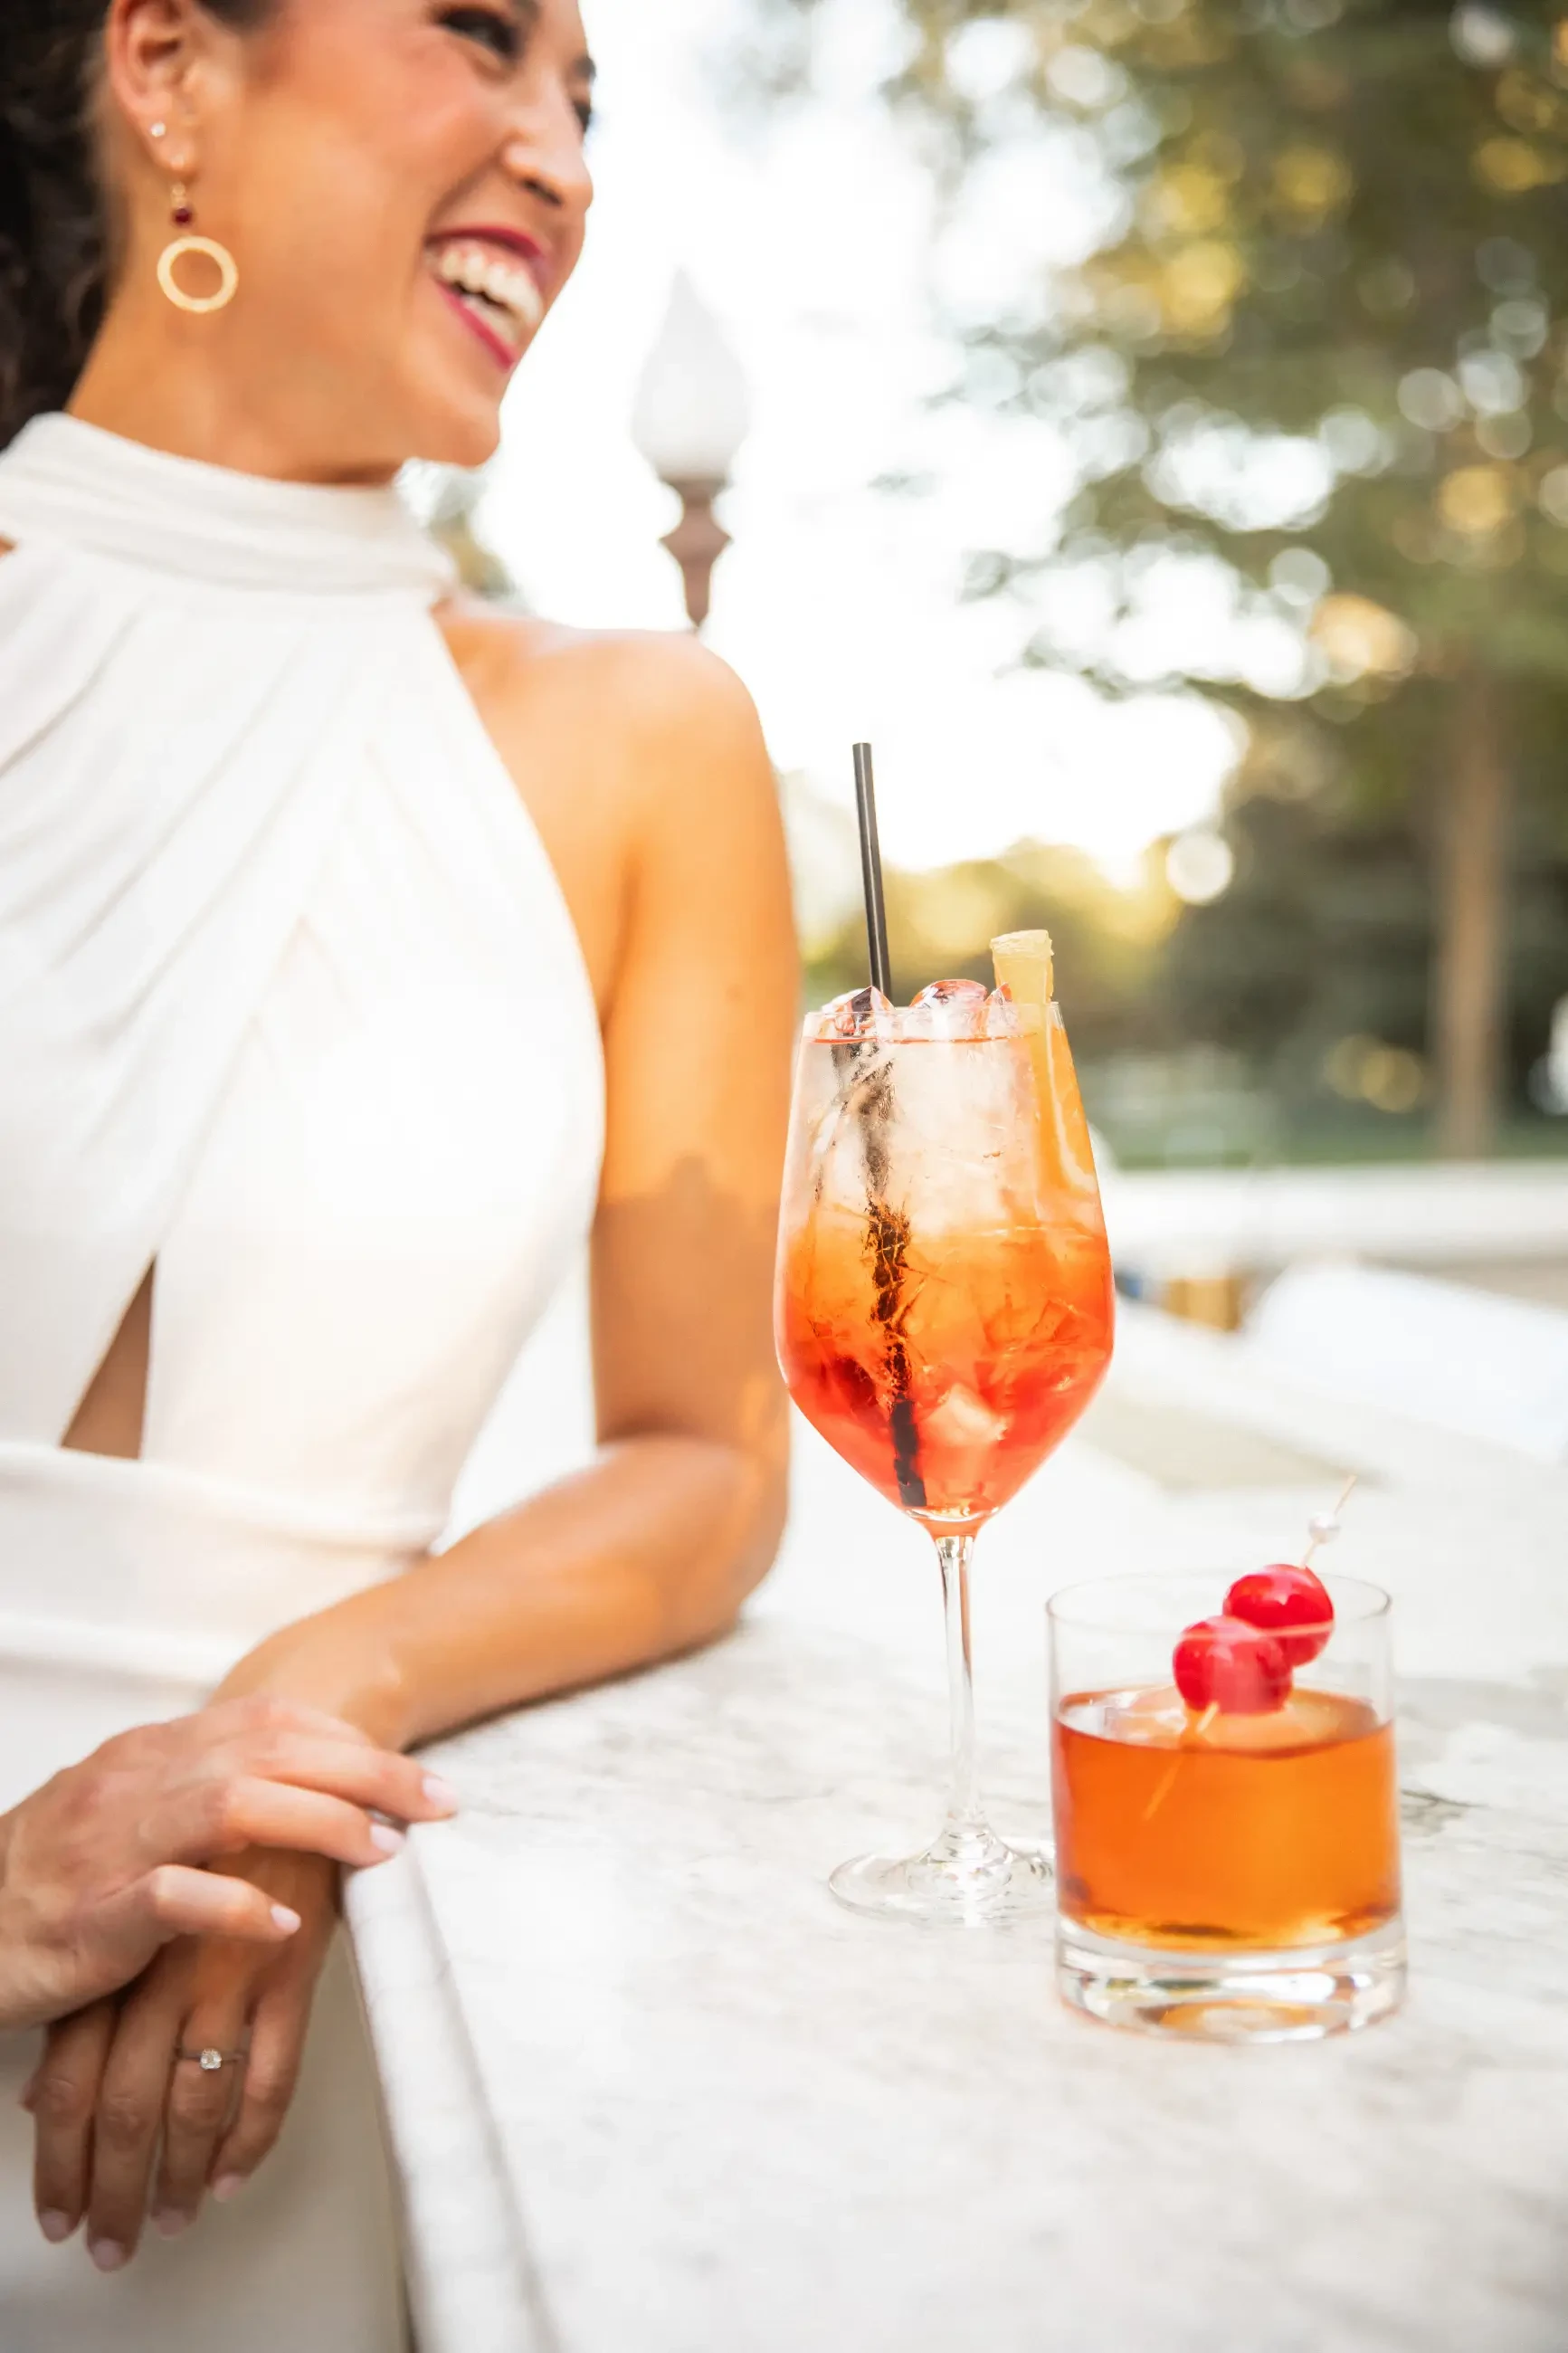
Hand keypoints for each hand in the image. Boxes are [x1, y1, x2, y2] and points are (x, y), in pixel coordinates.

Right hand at [0, 1695, 455, 2032]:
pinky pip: (170, 1898)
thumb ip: (211, 1787)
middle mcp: (138, 1780)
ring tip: (381, 1851)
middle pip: (269, 1750)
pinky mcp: (91, 1915)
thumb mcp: (135, 1809)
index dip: (351, 1740)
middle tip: (436, 1803)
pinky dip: (234, 1906)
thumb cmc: (56, 1875)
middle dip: (363, 1772)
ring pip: (230, 1804)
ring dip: (318, 1823)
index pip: (270, 1719)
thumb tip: (310, 1783)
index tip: (416, 1774)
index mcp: (154, 1750)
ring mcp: (113, 1843)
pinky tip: (284, 1926)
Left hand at [29, 1847, 339, 2266]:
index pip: (70, 2080)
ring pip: (194, 2104)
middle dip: (116, 2187)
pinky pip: (269, 2078)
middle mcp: (161, 1973)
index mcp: (117, 1955)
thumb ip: (91, 1997)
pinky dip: (251, 2137)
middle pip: (124, 2106)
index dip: (61, 2158)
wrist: (294, 1760)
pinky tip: (235, 2172)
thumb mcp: (133, 1908)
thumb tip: (38, 2089)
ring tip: (175, 2218)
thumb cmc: (211, 1839)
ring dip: (183, 2176)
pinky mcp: (288, 1974)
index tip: (63, 2213)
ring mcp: (226, 1975)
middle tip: (115, 2242)